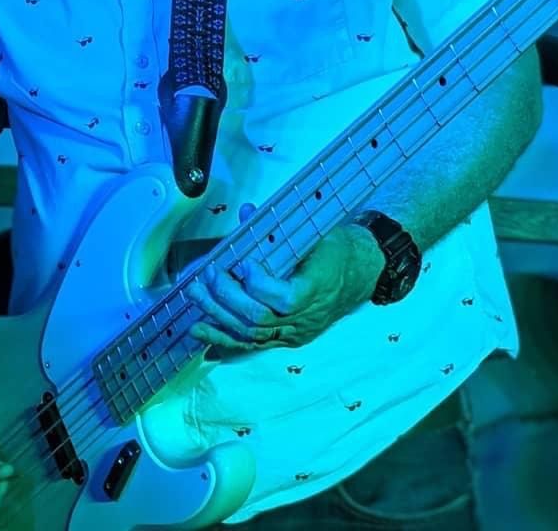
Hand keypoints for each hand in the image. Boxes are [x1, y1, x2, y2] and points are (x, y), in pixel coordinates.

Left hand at [185, 221, 383, 351]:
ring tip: (195, 295)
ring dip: (217, 314)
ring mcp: (295, 332)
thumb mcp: (315, 232)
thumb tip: (245, 213)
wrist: (362, 273)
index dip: (258, 283)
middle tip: (209, 273)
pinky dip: (222, 337)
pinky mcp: (286, 339)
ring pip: (251, 334)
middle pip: (259, 319)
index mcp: (318, 290)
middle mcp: (305, 318)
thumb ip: (279, 227)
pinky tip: (200, 330)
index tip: (243, 263)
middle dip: (227, 296)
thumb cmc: (338, 250)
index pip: (283, 299)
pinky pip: (251, 344)